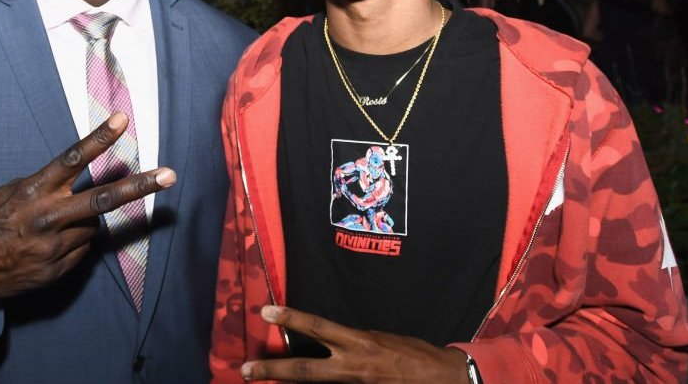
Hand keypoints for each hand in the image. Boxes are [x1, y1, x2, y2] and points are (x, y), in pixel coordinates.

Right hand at [0, 112, 173, 299]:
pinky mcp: (55, 271)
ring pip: (92, 227)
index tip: (122, 118)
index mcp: (32, 192)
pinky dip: (72, 243)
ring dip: (82, 221)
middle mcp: (47, 219)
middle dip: (140, 186)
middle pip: (103, 200)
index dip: (99, 138)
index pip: (72, 160)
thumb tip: (75, 186)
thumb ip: (43, 188)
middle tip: (170, 174)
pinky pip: (80, 250)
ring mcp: (54, 248)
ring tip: (49, 226)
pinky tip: (46, 245)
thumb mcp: (5, 194)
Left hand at [240, 306, 468, 382]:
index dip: (290, 319)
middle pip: (303, 368)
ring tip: (262, 381)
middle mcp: (353, 366)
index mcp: (359, 342)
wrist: (443, 379)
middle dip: (271, 369)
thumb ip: (353, 342)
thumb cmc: (413, 354)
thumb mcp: (380, 338)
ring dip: (288, 383)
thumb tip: (331, 342)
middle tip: (245, 370)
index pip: (318, 327)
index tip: (266, 311)